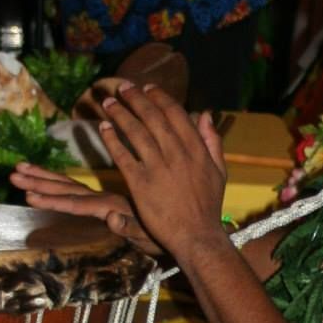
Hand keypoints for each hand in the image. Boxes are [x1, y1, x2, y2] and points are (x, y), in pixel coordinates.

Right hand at [8, 166, 161, 252]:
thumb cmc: (168, 232)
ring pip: (70, 192)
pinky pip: (82, 202)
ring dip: (44, 185)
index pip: (74, 195)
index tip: (24, 185)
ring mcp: (106, 208)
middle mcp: (104, 203)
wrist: (185, 237)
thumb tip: (110, 220)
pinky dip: (61, 198)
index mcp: (111, 204)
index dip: (48, 190)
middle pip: (66, 188)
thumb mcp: (148, 232)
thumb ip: (128, 227)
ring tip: (18, 177)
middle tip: (12, 173)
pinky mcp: (110, 214)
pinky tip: (41, 196)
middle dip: (39, 182)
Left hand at [94, 84, 226, 257]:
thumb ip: (212, 141)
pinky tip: (103, 128)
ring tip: (108, 102)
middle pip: (153, 117)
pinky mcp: (141, 184)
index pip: (176, 113)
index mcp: (197, 149)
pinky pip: (123, 155)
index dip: (160, 97)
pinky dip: (112, 139)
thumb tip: (205, 114)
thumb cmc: (208, 205)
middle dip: (136, 98)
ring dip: (120, 113)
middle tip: (123, 87)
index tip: (147, 88)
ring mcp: (158, 168)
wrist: (196, 235)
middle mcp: (177, 154)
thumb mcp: (219, 171)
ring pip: (136, 132)